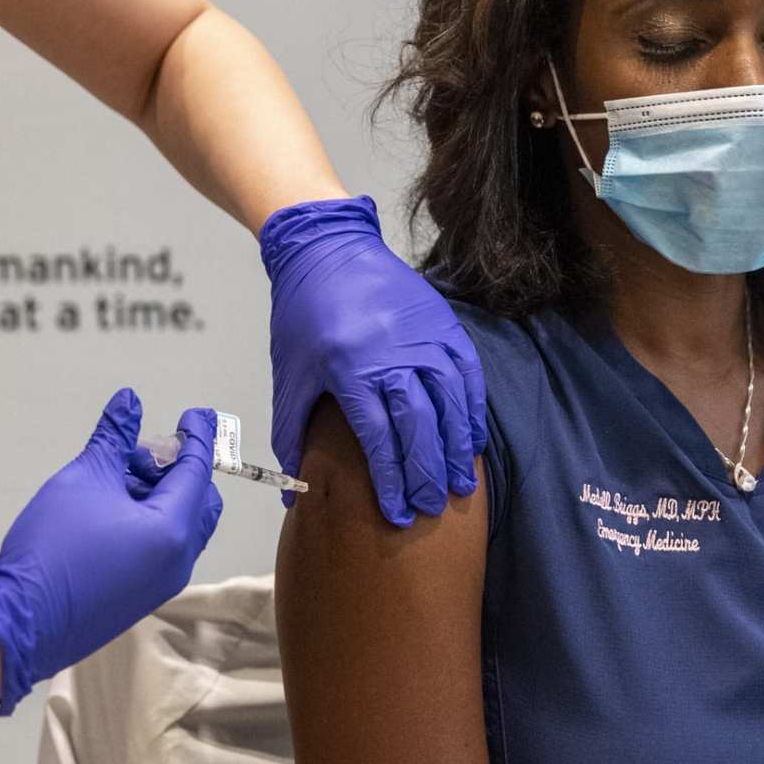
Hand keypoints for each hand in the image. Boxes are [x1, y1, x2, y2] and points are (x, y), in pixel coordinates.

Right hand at [0, 390, 222, 714]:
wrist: (19, 622)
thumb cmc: (53, 547)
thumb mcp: (84, 478)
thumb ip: (113, 437)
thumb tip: (129, 400)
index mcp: (173, 530)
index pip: (197, 471)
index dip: (196, 436)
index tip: (193, 414)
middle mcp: (178, 560)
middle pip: (198, 500)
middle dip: (175, 470)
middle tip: (136, 456)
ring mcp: (161, 583)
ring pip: (179, 525)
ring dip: (158, 495)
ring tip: (112, 480)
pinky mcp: (140, 597)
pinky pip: (162, 548)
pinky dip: (149, 521)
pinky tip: (108, 509)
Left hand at [261, 196, 486, 525]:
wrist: (328, 249)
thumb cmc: (303, 316)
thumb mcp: (290, 375)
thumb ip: (292, 433)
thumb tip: (291, 491)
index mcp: (352, 370)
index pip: (379, 439)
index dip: (390, 480)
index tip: (396, 514)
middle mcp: (395, 355)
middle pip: (420, 427)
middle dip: (427, 474)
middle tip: (431, 508)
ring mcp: (425, 338)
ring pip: (451, 404)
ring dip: (456, 449)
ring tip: (459, 485)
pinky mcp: (444, 324)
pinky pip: (467, 375)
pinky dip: (472, 410)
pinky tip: (473, 440)